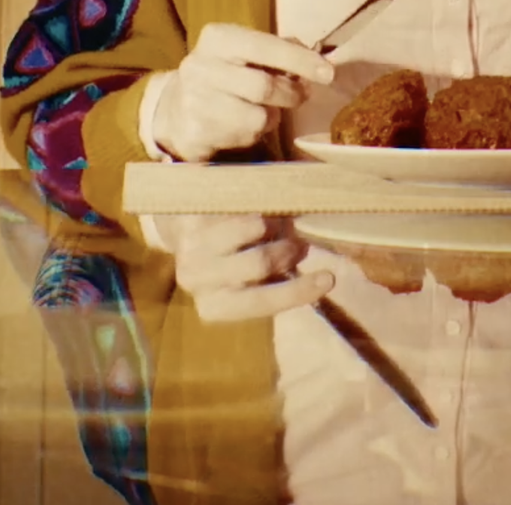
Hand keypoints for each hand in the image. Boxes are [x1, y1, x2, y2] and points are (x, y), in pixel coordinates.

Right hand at [151, 23, 333, 162]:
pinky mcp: (196, 131)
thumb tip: (314, 61)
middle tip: (300, 96)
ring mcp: (194, 101)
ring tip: (265, 110)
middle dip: (291, 94)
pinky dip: (255, 133)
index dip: (300, 60)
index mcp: (217, 38)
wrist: (174, 109)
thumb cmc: (223, 75)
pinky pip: (244, 136)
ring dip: (273, 117)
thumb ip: (278, 51)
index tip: (328, 72)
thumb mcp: (244, 52)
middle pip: (264, 86)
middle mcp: (200, 66)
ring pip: (258, 116)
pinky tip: (243, 124)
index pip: (265, 45)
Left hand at [162, 214, 331, 322]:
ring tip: (273, 225)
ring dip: (272, 223)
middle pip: (261, 262)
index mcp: (215, 306)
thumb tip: (328, 277)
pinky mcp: (190, 214)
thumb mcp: (249, 282)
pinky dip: (258, 206)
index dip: (297, 292)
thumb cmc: (228, 262)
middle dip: (287, 249)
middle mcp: (197, 280)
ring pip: (252, 227)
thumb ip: (280, 281)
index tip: (329, 278)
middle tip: (297, 244)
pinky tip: (253, 210)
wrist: (181, 230)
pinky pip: (240, 204)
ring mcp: (190, 246)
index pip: (262, 302)